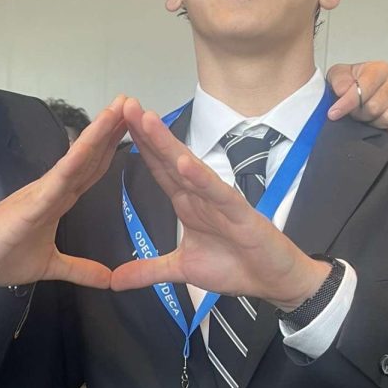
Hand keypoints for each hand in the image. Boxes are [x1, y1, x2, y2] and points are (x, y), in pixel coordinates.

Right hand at [0, 98, 126, 291]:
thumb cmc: (0, 257)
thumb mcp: (50, 266)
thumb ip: (80, 269)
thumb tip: (108, 279)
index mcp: (56, 200)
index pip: (89, 171)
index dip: (110, 149)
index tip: (131, 129)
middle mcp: (51, 189)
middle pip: (87, 156)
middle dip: (109, 130)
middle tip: (131, 101)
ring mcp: (41, 192)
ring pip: (76, 159)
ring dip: (97, 134)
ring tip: (117, 109)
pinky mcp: (31, 202)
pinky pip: (58, 178)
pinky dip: (74, 160)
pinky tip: (90, 145)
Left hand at [111, 100, 328, 308]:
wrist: (272, 282)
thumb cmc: (234, 266)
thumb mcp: (180, 270)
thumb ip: (148, 271)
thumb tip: (115, 280)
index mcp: (186, 203)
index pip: (158, 169)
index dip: (139, 147)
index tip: (118, 124)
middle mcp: (200, 196)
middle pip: (169, 159)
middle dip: (147, 133)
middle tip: (126, 105)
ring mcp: (219, 201)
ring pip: (190, 168)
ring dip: (169, 145)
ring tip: (148, 120)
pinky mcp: (239, 213)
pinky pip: (217, 193)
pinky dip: (201, 179)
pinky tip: (185, 163)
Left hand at [326, 62, 387, 132]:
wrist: (359, 95)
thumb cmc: (350, 85)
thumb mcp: (338, 76)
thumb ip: (339, 80)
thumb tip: (343, 90)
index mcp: (379, 69)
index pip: (365, 88)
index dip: (348, 102)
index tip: (334, 113)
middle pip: (375, 107)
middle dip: (360, 114)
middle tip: (354, 113)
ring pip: (387, 118)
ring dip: (373, 122)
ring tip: (367, 118)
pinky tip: (382, 126)